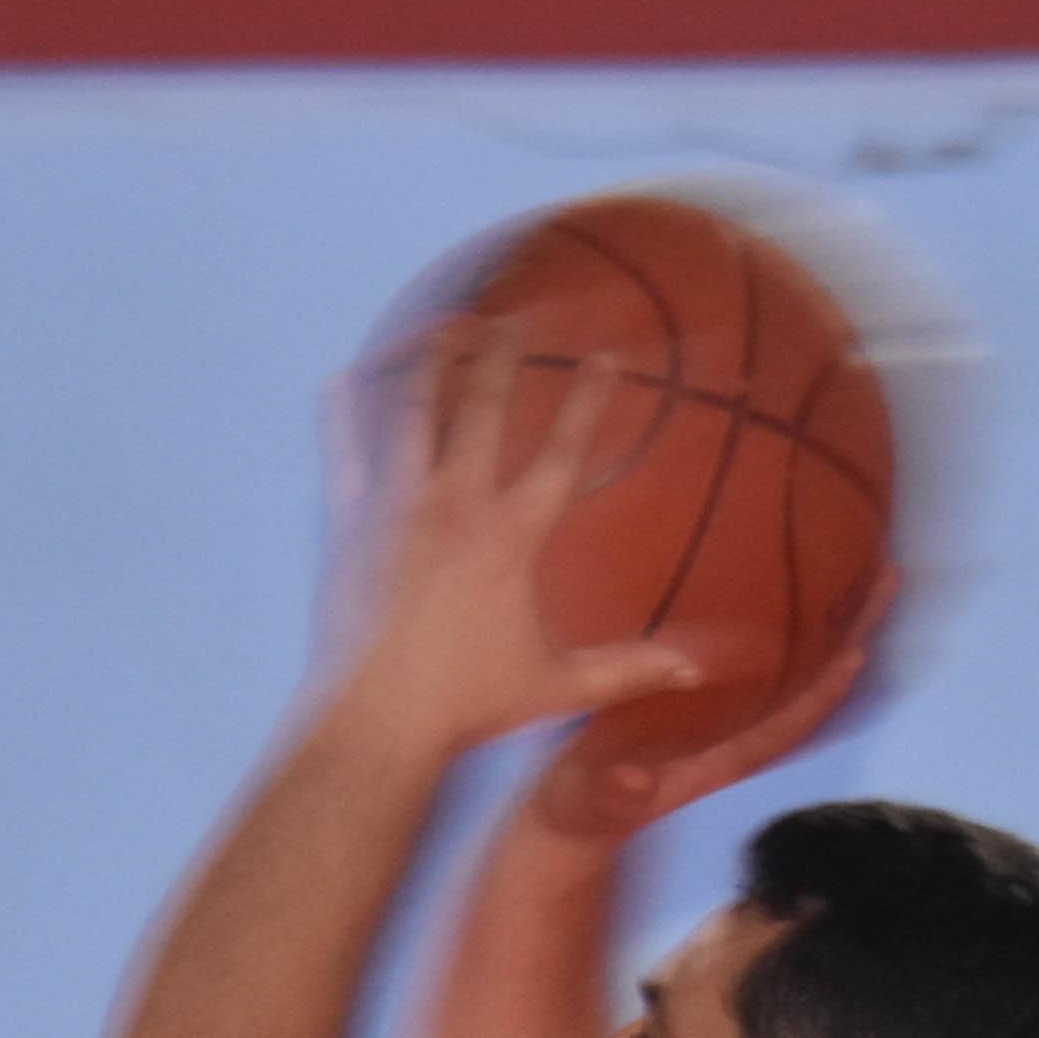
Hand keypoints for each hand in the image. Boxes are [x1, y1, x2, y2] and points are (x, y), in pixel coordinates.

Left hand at [323, 326, 713, 767]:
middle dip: (504, 354)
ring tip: (445, 328)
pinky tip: (340, 381)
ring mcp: (397, 505)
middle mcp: (457, 502)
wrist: (378, 719)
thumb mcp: (561, 684)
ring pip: (417, 411)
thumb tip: (698, 671)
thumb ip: (631, 668)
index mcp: (514, 533)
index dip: (589, 399)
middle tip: (515, 318)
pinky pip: (344, 452)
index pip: (565, 450)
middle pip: (487, 405)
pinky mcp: (350, 523)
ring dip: (434, 363)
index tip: (606, 357)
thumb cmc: (470, 703)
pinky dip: (343, 414)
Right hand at [520, 568, 900, 844]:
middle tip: (887, 571)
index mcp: (722, 755)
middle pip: (807, 673)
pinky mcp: (694, 688)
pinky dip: (772, 607)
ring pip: (786, 653)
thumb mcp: (589, 801)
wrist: (570, 816)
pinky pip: (747, 643)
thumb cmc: (581, 810)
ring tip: (857, 549)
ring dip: (824, 607)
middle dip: (849, 629)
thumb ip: (613, 795)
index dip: (825, 689)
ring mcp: (720, 707)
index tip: (859, 650)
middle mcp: (734, 726)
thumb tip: (637, 781)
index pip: (788, 720)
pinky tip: (769, 558)